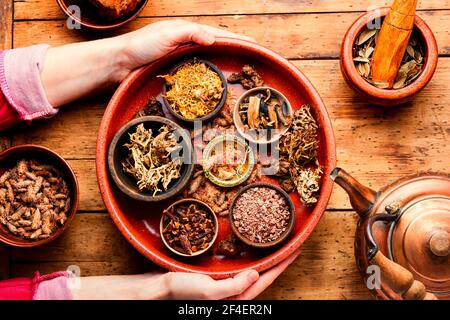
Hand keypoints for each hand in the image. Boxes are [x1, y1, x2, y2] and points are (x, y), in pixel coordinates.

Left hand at [119, 20, 254, 75]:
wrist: (121, 61)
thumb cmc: (141, 45)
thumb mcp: (168, 33)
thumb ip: (191, 33)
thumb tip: (213, 38)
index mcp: (188, 30)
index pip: (218, 34)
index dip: (236, 39)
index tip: (254, 44)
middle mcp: (187, 40)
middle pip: (217, 42)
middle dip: (235, 46)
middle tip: (253, 53)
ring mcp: (182, 54)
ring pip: (210, 54)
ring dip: (226, 56)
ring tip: (240, 61)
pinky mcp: (176, 67)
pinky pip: (199, 66)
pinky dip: (211, 66)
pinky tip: (216, 72)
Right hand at [167, 249, 299, 299]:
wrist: (160, 288)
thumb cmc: (182, 292)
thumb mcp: (208, 291)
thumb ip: (233, 286)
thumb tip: (256, 274)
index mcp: (236, 298)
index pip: (265, 280)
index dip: (282, 265)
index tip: (295, 251)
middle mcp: (234, 291)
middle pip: (263, 274)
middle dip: (278, 260)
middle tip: (290, 244)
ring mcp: (226, 282)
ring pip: (252, 268)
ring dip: (265, 256)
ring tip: (276, 243)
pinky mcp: (218, 274)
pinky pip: (239, 264)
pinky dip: (249, 254)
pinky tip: (250, 246)